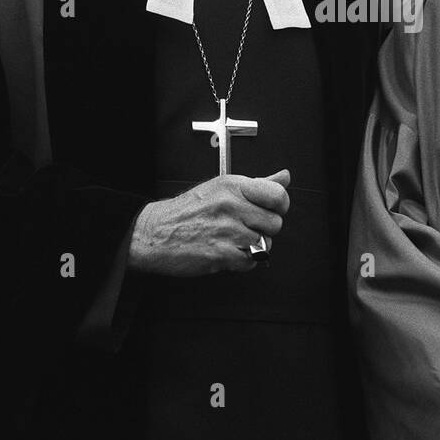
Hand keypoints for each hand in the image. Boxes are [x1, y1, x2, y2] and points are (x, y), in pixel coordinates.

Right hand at [128, 169, 289, 275]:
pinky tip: (229, 252)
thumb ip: (258, 184)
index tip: (272, 210)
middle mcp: (231, 205)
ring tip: (234, 240)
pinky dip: (243, 262)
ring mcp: (226, 230)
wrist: (155, 233)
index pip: (278, 194)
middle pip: (275, 223)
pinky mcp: (221, 254)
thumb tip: (284, 177)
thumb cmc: (187, 211)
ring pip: (265, 244)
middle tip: (246, 227)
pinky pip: (251, 261)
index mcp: (233, 186)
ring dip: (253, 247)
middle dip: (264, 229)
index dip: (280, 206)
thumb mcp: (222, 187)